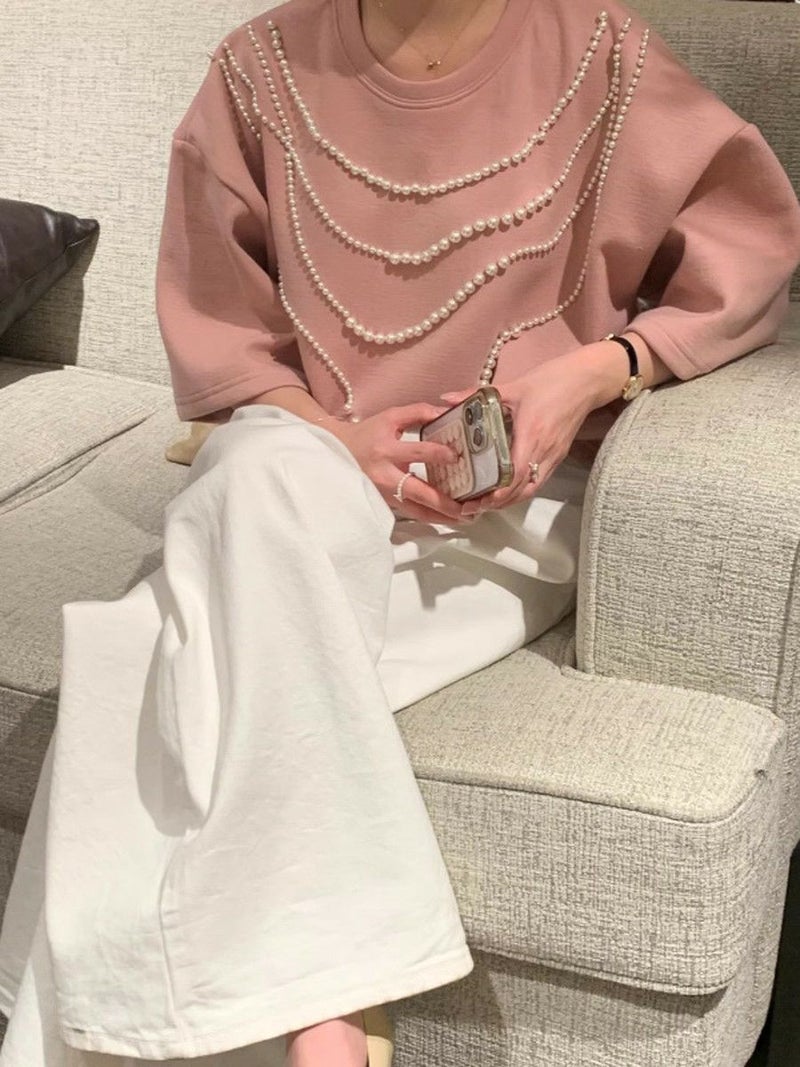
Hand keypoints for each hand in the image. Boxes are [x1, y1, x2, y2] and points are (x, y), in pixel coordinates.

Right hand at [326, 402, 470, 523]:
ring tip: (464, 519)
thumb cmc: (367, 434)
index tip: (456, 456)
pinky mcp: (387, 504)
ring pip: (417, 512)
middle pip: (420, 494)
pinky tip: (448, 518)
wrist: (337, 453)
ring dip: (442, 518)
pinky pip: (412, 513)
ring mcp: (386, 494)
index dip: (437, 454)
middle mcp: (386, 477)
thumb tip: (445, 412)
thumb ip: (418, 412)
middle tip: (469, 508)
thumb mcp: (390, 417)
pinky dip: (431, 517)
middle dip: (445, 504)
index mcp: (387, 451)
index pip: (417, 453)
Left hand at [442, 346, 612, 512]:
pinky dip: (521, 491)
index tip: (477, 501)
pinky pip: (539, 480)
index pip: (516, 474)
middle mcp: (545, 450)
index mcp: (531, 433)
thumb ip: (476, 394)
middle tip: (472, 508)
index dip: (498, 493)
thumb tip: (445, 399)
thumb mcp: (512, 386)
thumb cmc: (551, 380)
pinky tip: (505, 491)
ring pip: (532, 489)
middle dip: (498, 504)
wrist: (588, 380)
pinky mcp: (559, 455)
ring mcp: (554, 455)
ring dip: (509, 501)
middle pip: (523, 490)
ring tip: (484, 504)